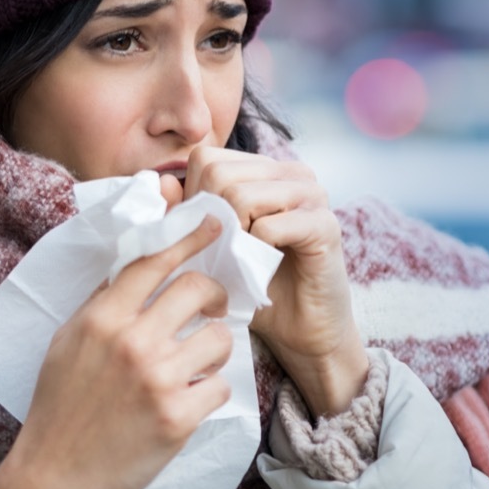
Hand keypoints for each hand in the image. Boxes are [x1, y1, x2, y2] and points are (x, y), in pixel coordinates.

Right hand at [0, 216, 232, 488]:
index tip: (214, 225)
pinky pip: (219, 387)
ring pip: (219, 339)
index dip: (188, 237)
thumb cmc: (58, 408)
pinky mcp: (178, 417)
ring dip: (214, 349)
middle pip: (197, 289)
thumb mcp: (66, 342)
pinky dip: (209, 393)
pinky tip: (189, 402)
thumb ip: (102, 303)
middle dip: (214, 296)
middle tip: (212, 308)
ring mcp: (157, 379)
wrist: (53, 477)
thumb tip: (136, 266)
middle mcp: (131, 341)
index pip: (154, 261)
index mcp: (102, 318)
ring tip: (197, 365)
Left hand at [183, 146, 367, 417]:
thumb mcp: (210, 245)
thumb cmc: (253, 285)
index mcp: (265, 169)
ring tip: (241, 259)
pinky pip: (268, 227)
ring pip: (240, 195)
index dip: (194, 198)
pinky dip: (254, 253)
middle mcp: (292, 172)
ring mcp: (312, 194)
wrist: (302, 331)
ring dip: (230, 238)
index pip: (207, 158)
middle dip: (210, 220)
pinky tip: (263, 267)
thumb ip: (185, 213)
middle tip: (224, 252)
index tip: (207, 234)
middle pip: (220, 174)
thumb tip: (163, 183)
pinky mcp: (325, 224)